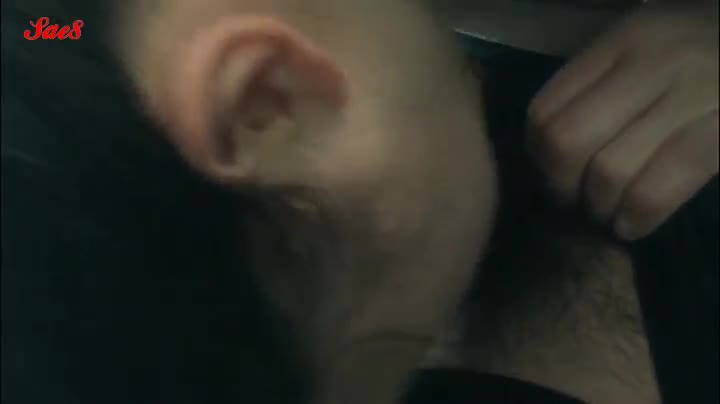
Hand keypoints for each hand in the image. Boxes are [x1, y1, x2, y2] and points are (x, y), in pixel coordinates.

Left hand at [527, 2, 717, 239]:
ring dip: (599, 207)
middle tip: (575, 200)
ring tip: (606, 214)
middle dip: (562, 185)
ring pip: (609, 170)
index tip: (551, 174)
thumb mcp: (647, 52)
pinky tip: (631, 225)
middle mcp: (655, 61)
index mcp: (622, 41)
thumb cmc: (705, 56)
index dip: (537, 156)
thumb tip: (545, 151)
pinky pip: (657, 189)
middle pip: (567, 141)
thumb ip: (599, 87)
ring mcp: (696, 95)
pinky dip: (634, 217)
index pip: (546, 110)